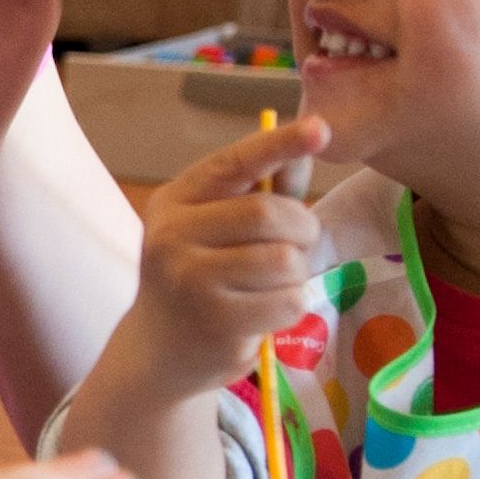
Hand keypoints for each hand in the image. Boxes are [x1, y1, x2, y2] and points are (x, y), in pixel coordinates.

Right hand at [107, 117, 333, 406]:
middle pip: (267, 214)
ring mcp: (191, 282)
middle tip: (301, 242)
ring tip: (275, 282)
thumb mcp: (216, 228)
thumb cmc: (198, 277)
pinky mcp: (217, 324)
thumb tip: (310, 143)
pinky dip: (292, 305)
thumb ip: (263, 190)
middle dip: (302, 227)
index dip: (280, 144)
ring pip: (284, 260)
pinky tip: (267, 312)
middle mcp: (173, 237)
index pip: (233, 164)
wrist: (158, 351)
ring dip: (297, 271)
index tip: (321, 128)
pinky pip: (288, 302)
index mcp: (173, 201)